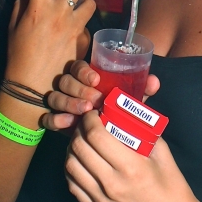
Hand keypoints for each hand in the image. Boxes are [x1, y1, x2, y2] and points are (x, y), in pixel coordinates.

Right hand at [6, 0, 95, 94]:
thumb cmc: (17, 54)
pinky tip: (72, 27)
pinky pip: (86, 23)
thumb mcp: (13, 25)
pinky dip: (81, 22)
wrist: (31, 85)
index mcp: (39, 6)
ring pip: (90, 1)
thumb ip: (23, 3)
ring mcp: (74, 26)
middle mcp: (60, 12)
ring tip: (78, 0)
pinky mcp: (82, 39)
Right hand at [43, 61, 159, 131]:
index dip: (84, 71)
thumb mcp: (128, 99)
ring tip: (84, 112)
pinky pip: (48, 117)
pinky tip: (68, 124)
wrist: (107, 135)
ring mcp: (61, 102)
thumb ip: (140, 89)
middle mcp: (71, 87)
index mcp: (86, 76)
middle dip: (79, 89)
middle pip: (65, 81)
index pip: (77, 66)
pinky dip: (56, 119)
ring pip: (55, 97)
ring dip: (69, 103)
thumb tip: (154, 81)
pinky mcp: (56, 120)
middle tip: (94, 100)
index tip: (96, 80)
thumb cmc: (117, 110)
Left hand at [65, 110, 200, 201]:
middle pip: (79, 149)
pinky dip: (73, 169)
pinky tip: (81, 161)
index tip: (94, 113)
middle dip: (79, 130)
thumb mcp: (162, 153)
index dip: (90, 120)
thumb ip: (142, 132)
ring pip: (71, 166)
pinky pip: (73, 186)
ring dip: (72, 149)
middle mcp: (112, 185)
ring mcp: (101, 201)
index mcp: (130, 167)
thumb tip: (124, 115)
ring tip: (82, 141)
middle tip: (87, 124)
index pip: (96, 136)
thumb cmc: (172, 187)